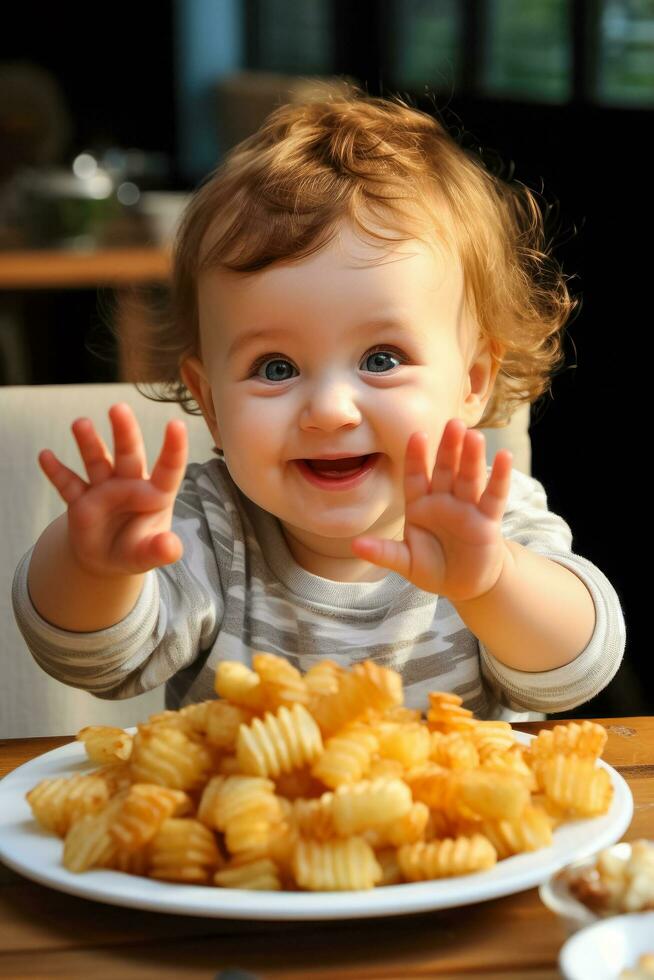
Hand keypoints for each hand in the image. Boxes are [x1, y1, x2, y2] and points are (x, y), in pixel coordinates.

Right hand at [38, 403, 187, 577]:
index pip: (169, 469)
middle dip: (124, 431)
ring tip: (80, 423)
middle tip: (118, 408)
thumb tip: (171, 548)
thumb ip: (161, 550)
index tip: (177, 424)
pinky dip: (57, 471)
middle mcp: (130, 484)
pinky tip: (46, 456)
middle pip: (129, 454)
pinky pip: (68, 483)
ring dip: (89, 442)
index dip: (174, 448)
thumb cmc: (136, 549)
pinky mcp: (80, 500)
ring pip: (97, 460)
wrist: (108, 557)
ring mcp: (104, 489)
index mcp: (156, 494)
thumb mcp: (149, 554)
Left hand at [351, 419, 512, 600]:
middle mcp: (443, 501)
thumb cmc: (432, 568)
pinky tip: (504, 457)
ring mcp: (466, 508)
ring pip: (468, 478)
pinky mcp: (487, 521)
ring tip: (473, 435)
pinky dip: (500, 477)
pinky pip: (494, 496)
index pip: (416, 476)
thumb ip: (384, 553)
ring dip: (471, 457)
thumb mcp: (405, 563)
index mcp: (419, 505)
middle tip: (452, 423)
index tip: (417, 436)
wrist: (463, 584)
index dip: (416, 457)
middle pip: (445, 470)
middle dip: (448, 448)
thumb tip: (356, 546)